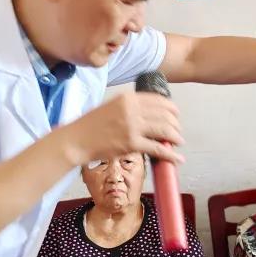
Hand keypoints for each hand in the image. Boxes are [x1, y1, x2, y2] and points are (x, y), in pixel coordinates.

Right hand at [63, 92, 183, 165]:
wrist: (77, 140)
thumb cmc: (91, 125)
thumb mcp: (111, 106)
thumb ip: (130, 107)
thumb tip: (151, 114)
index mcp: (127, 98)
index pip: (158, 100)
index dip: (171, 108)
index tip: (176, 115)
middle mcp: (131, 109)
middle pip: (165, 115)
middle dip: (175, 124)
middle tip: (178, 131)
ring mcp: (132, 126)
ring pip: (164, 130)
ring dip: (175, 137)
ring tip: (178, 142)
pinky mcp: (131, 144)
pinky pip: (158, 149)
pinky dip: (171, 155)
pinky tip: (177, 158)